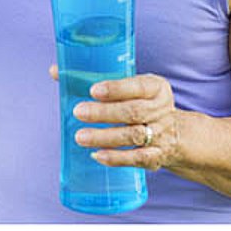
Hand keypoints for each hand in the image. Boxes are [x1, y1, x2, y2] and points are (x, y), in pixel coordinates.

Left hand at [53, 66, 179, 170]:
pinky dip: (117, 158)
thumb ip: (95, 78)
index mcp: (156, 88)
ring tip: (80, 137)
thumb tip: (55, 71)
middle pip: (133, 112)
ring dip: (105, 137)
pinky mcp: (156, 157)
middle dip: (104, 113)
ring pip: (133, 136)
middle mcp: (161, 110)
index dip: (116, 88)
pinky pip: (138, 159)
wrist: (175, 135)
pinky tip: (97, 156)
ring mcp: (160, 135)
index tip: (94, 90)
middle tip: (79, 112)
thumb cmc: (140, 103)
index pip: (138, 86)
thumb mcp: (129, 87)